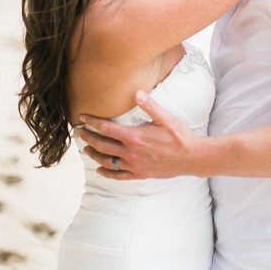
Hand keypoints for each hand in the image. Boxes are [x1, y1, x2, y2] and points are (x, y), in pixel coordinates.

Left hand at [78, 91, 200, 179]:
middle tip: (78, 133)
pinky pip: (119, 176)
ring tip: (86, 149)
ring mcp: (134, 165)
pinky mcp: (140, 174)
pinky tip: (100, 170)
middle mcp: (131, 152)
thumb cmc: (180, 136)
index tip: (82, 117)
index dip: (92, 122)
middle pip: (102, 145)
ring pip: (107, 162)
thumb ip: (149, 105)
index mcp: (134, 137)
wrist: (192, 157)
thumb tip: (137, 92)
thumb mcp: (166, 118)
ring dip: (94, 155)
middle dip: (88, 138)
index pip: (106, 128)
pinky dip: (107, 173)